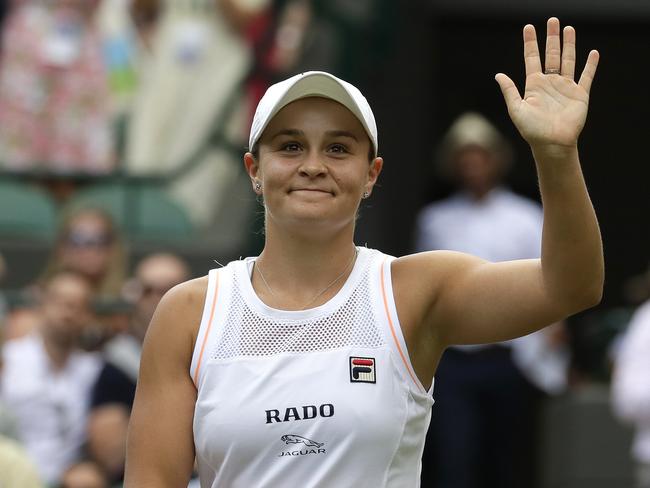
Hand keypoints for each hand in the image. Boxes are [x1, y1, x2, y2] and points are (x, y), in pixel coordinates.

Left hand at [495, 18, 598, 152]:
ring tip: (568, 29)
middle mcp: (550, 83)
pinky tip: (592, 53)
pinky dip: (590, 65)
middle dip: (551, 38)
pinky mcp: (580, 94)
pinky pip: (586, 76)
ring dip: (569, 45)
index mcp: (534, 85)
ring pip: (568, 60)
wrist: (552, 143)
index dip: (530, 43)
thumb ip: (509, 91)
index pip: (531, 58)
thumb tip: (498, 75)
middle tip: (552, 20)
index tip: (528, 28)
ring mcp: (565, 87)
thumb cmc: (532, 130)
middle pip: (551, 55)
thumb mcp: (516, 109)